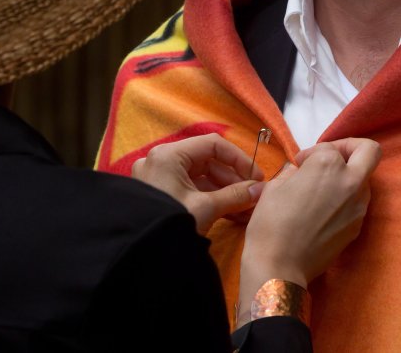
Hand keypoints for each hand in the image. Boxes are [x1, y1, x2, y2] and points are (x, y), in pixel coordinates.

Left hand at [131, 134, 263, 234]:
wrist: (139, 256)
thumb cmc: (170, 225)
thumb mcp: (206, 208)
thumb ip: (236, 195)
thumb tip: (261, 190)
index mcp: (168, 155)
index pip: (213, 145)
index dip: (239, 159)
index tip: (257, 178)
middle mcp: (161, 161)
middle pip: (207, 162)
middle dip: (234, 181)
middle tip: (254, 197)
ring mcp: (159, 179)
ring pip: (201, 179)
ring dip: (226, 193)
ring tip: (248, 210)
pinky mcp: (160, 196)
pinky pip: (191, 192)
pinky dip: (211, 201)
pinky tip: (233, 215)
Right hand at [236, 138, 380, 321]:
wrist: (280, 266)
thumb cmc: (271, 222)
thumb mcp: (275, 185)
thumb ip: (295, 170)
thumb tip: (302, 172)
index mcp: (328, 164)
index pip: (328, 146)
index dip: (310, 153)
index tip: (298, 165)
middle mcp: (351, 181)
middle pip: (369, 151)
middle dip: (352, 148)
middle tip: (330, 159)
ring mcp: (359, 206)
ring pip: (365, 178)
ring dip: (348, 176)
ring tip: (323, 189)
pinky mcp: (358, 226)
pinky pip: (357, 202)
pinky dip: (345, 198)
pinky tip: (323, 211)